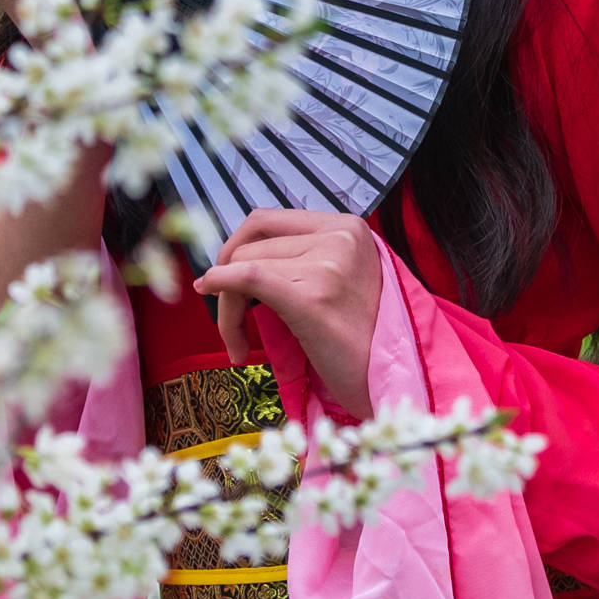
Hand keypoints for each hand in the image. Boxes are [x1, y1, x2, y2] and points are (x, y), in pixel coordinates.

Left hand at [193, 210, 380, 420]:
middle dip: (227, 285)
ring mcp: (328, 266)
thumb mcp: (341, 276)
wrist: (390, 377)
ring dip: (228, 310)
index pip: (266, 220)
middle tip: (233, 325)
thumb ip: (303, 255)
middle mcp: (340, 238)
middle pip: (250, 247)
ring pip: (242, 267)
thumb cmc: (360, 334)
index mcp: (347, 226)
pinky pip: (248, 277)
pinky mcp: (313, 299)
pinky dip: (220, 284)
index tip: (223, 275)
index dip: (235, 245)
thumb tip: (232, 255)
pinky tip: (209, 297)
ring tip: (240, 345)